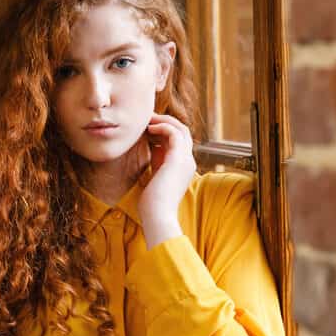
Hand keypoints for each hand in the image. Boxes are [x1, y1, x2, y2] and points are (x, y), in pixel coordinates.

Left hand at [138, 114, 195, 245]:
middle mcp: (188, 162)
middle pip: (183, 132)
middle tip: (148, 119)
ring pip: (181, 129)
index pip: (179, 142)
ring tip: (148, 120)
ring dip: (164, 121)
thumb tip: (153, 148)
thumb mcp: (155, 177)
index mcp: (183, 167)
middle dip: (166, 122)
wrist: (158, 216)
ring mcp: (186, 160)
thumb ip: (157, 162)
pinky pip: (174, 133)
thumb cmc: (152, 204)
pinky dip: (162, 126)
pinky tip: (149, 129)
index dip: (165, 131)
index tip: (148, 128)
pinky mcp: (178, 158)